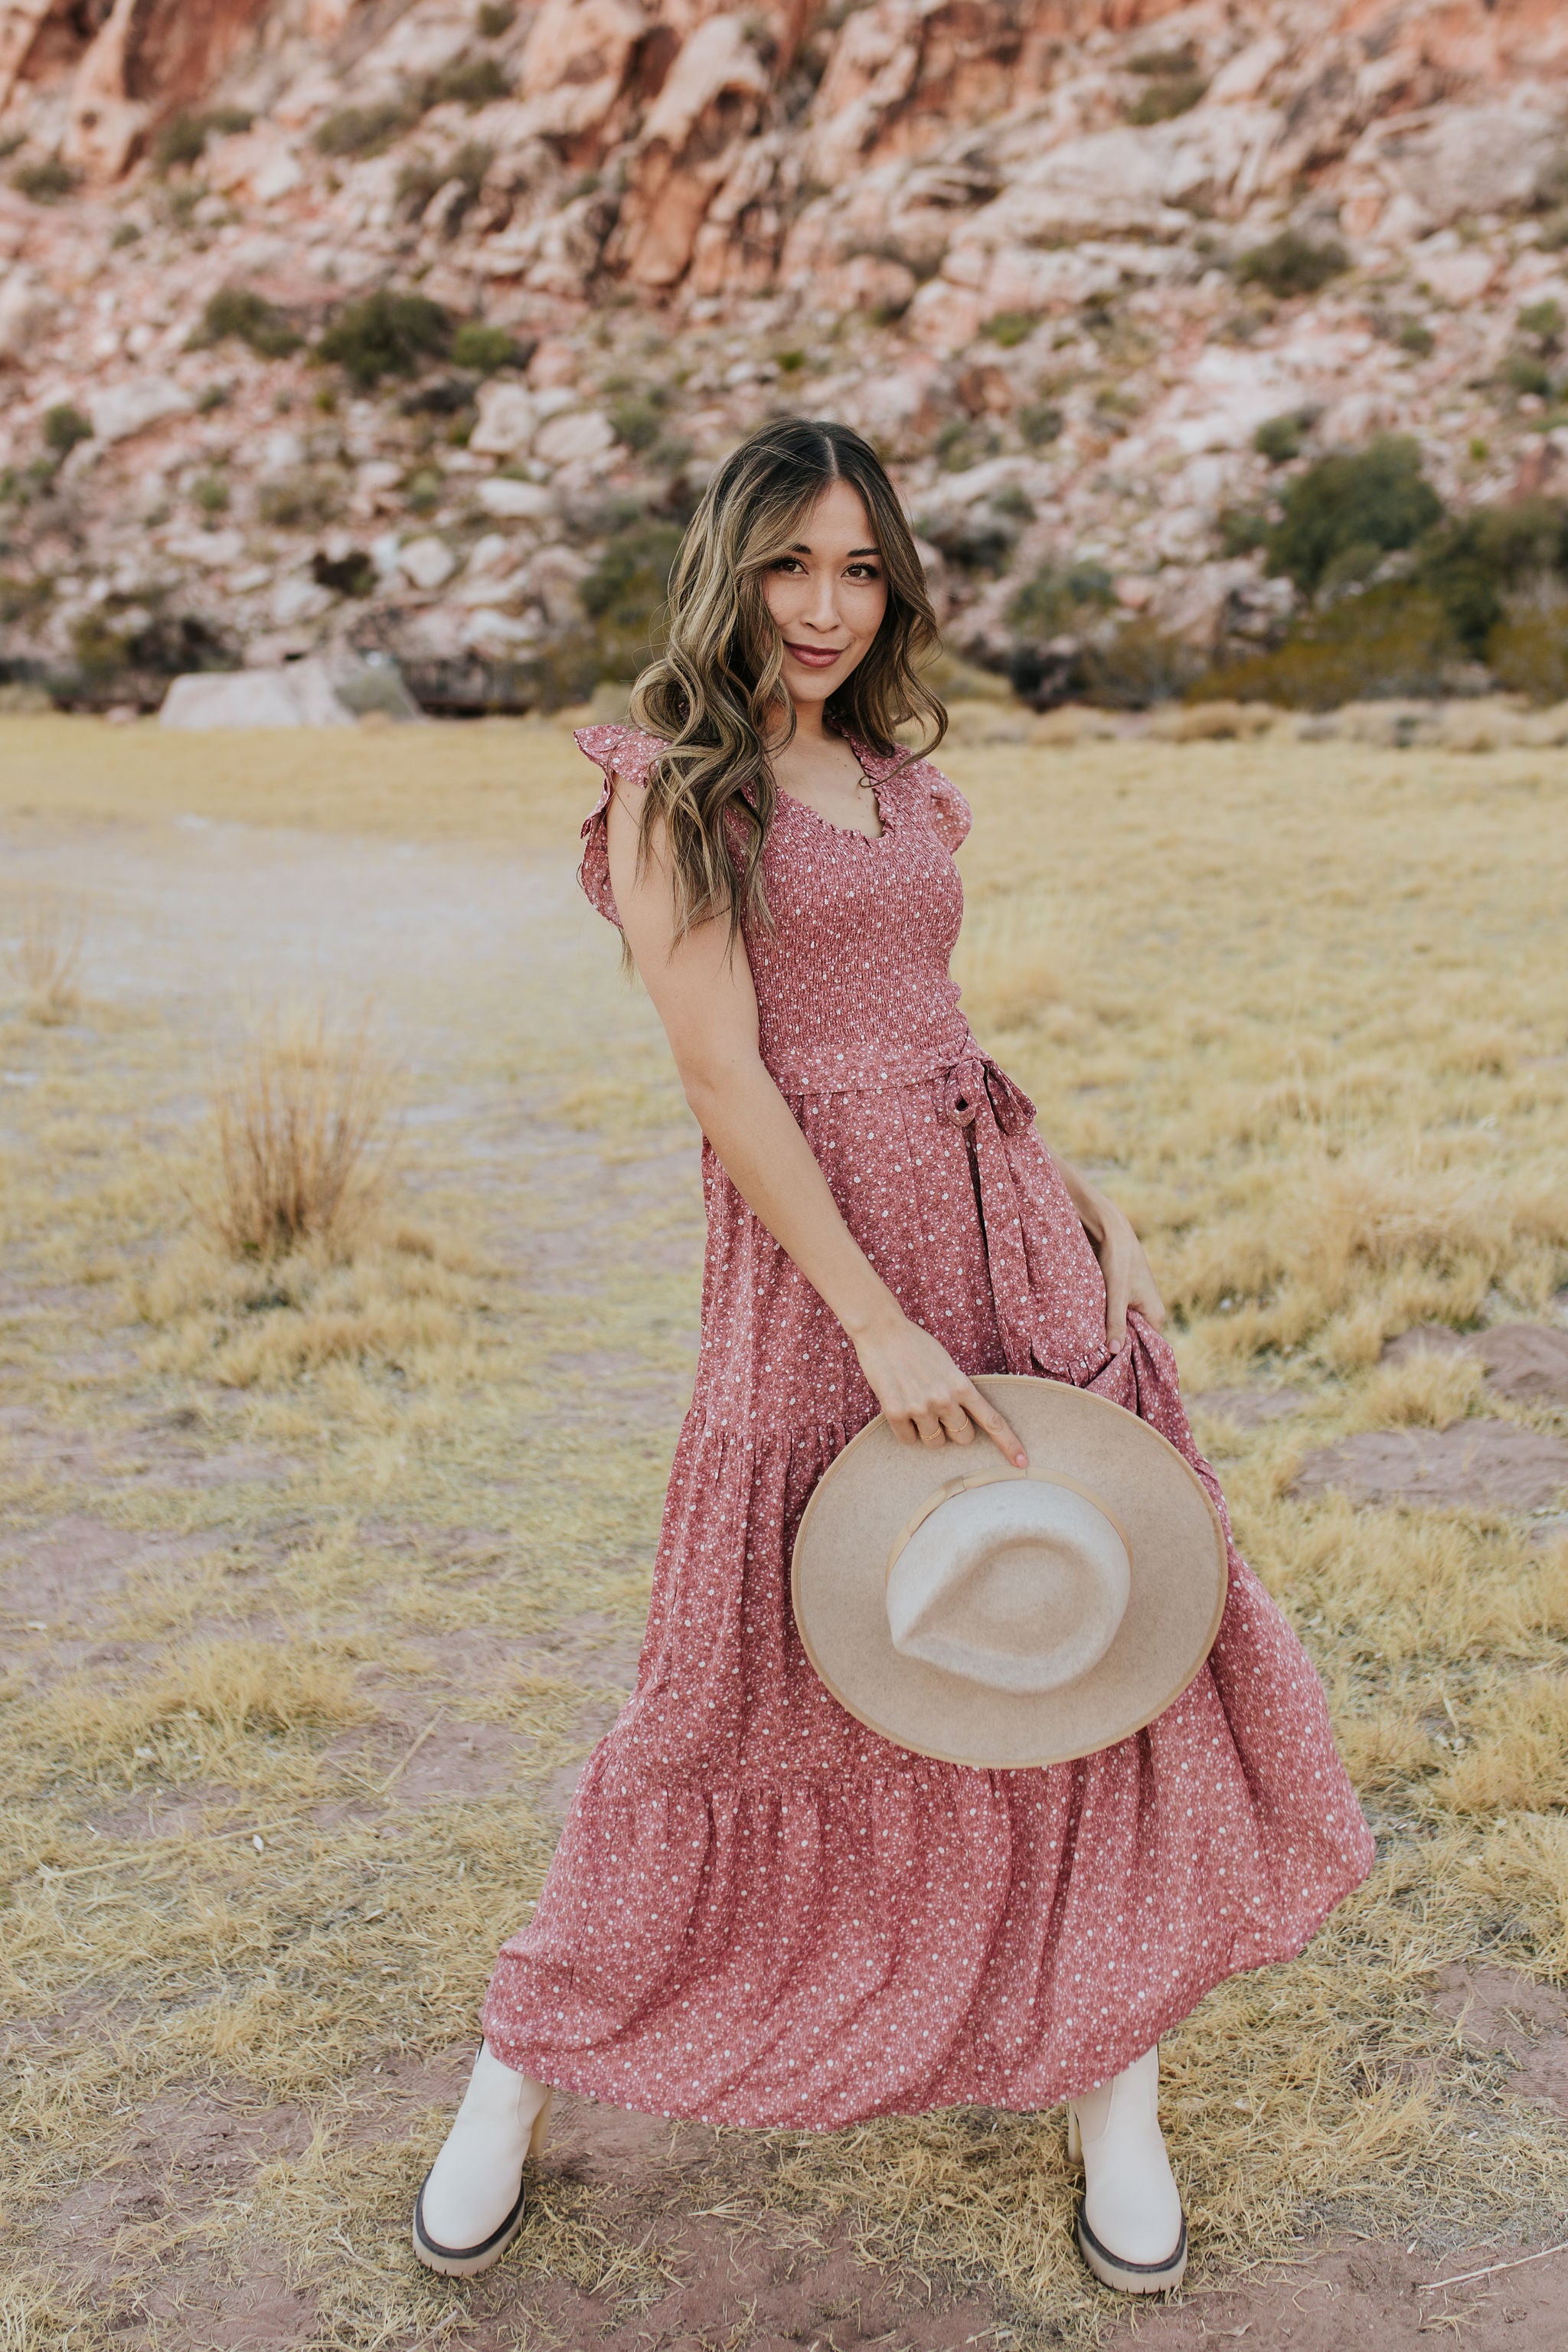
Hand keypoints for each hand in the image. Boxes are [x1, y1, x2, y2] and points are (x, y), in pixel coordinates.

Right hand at [851, 1312, 1027, 1467]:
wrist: (882, 1331)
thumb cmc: (916, 1345)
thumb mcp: (947, 1364)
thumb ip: (957, 1390)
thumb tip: (961, 1419)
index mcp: (961, 1385)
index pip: (992, 1421)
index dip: (1009, 1444)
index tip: (1022, 1462)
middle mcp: (944, 1399)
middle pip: (963, 1438)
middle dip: (955, 1431)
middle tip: (940, 1413)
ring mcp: (920, 1407)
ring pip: (935, 1443)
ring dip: (929, 1431)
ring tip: (916, 1406)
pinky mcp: (895, 1412)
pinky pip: (908, 1440)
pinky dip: (906, 1431)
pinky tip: (900, 1408)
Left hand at [1090, 1199, 1165, 1352]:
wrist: (1112, 1231)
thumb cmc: (1119, 1261)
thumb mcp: (1116, 1294)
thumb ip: (1115, 1322)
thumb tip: (1114, 1351)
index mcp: (1155, 1314)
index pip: (1145, 1348)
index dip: (1128, 1357)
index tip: (1110, 1367)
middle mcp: (1149, 1311)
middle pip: (1132, 1339)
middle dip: (1116, 1345)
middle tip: (1094, 1360)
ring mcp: (1135, 1304)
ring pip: (1121, 1327)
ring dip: (1107, 1333)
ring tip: (1089, 1348)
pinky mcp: (1122, 1297)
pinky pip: (1114, 1316)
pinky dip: (1103, 1322)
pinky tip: (1087, 1330)